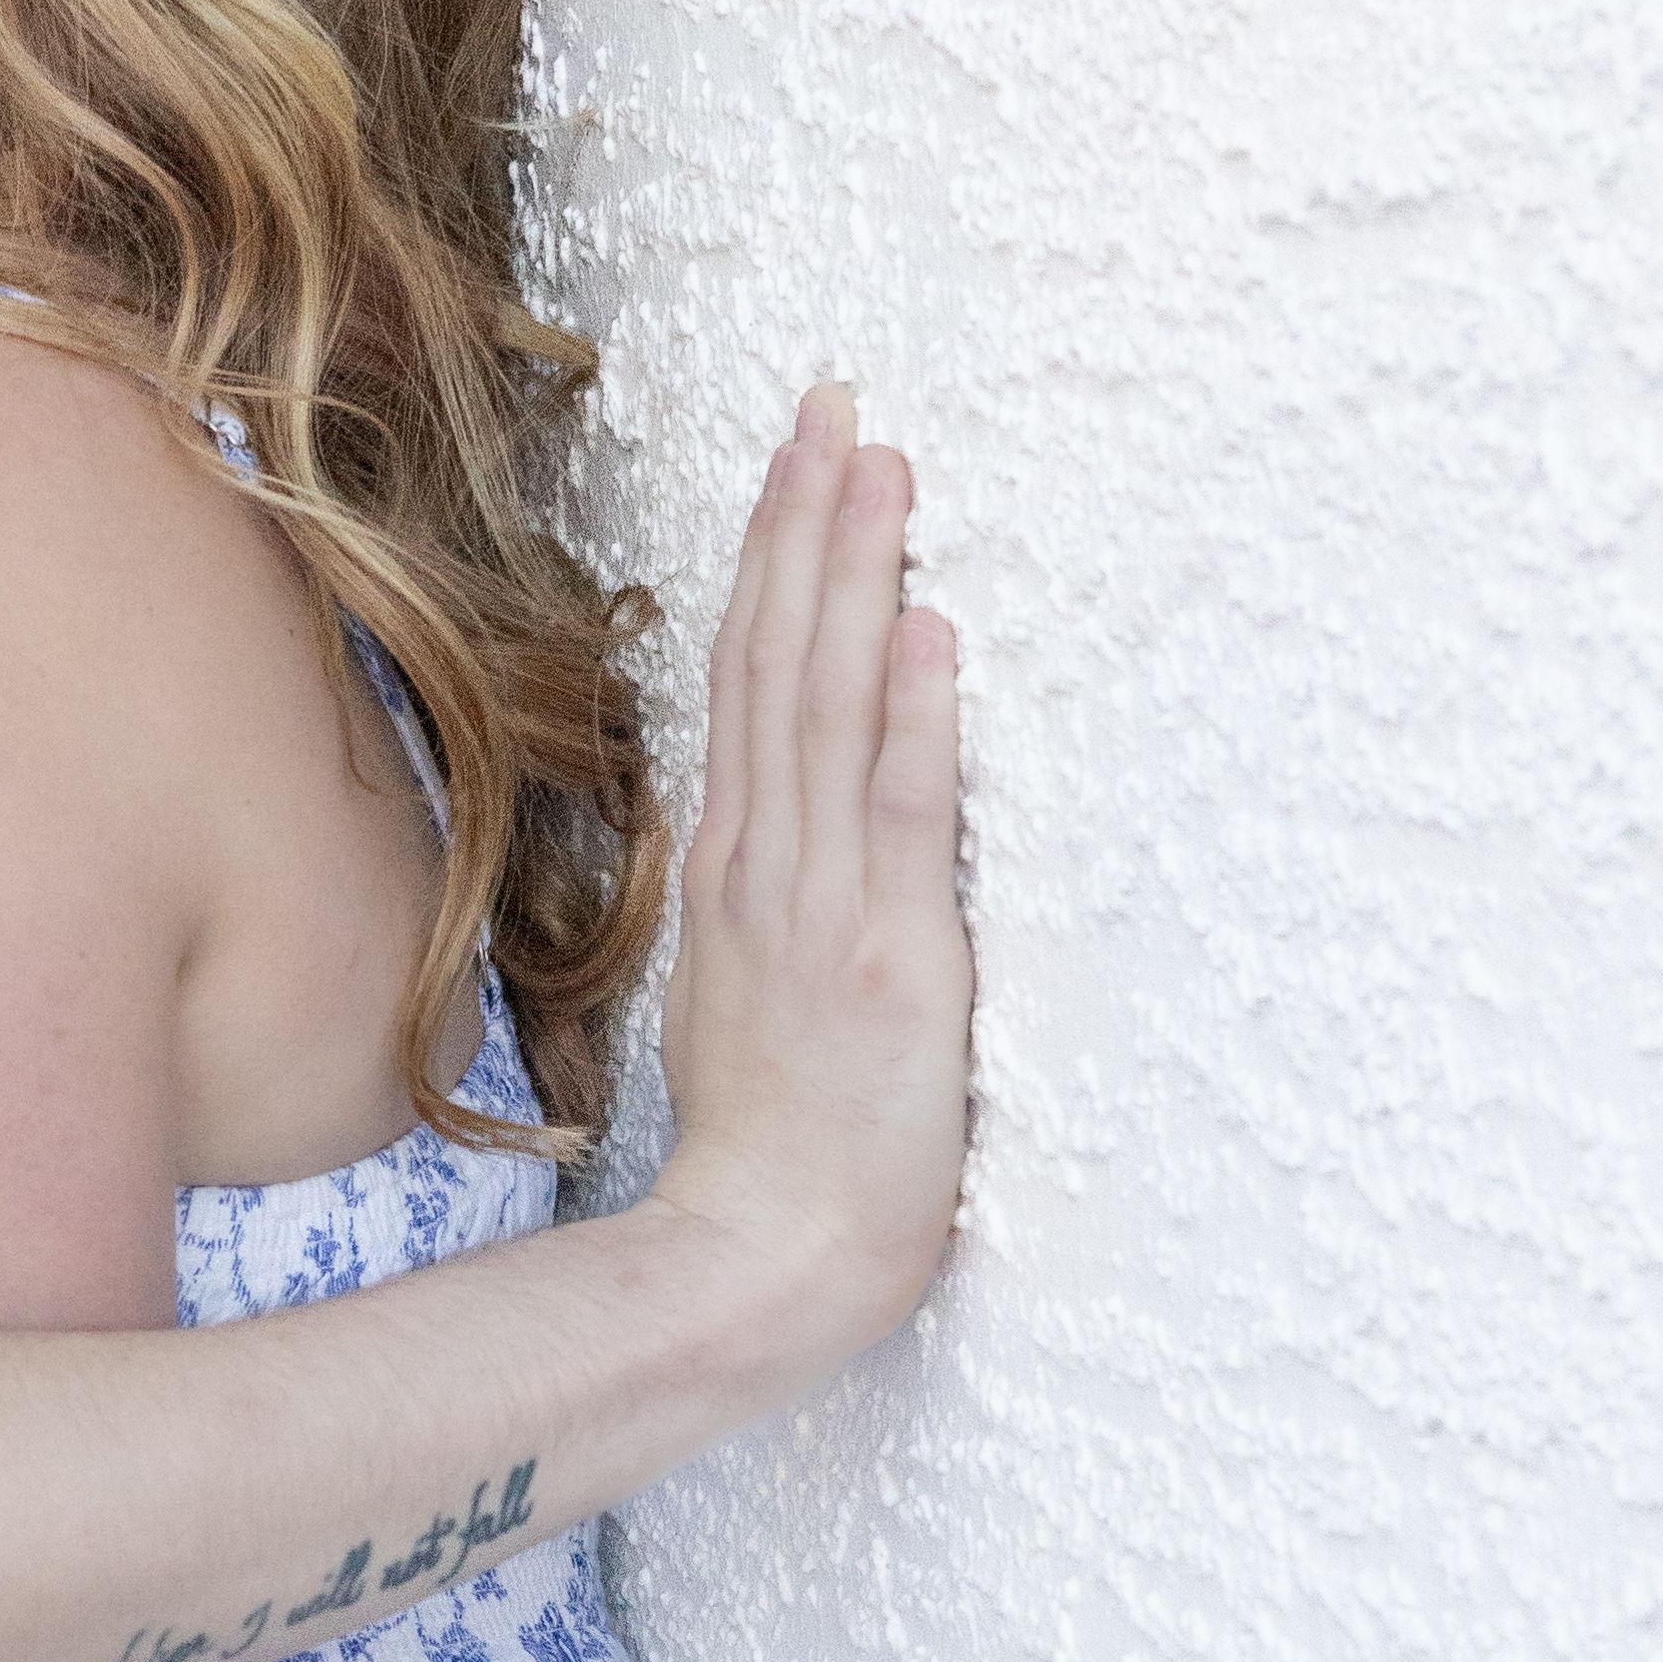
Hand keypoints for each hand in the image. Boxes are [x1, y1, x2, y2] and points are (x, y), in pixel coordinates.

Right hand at [646, 388, 970, 1384]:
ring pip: (824, 705)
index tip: (802, 458)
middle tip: (839, 404)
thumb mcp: (755, 999)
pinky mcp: (884, 956)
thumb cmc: (774, 1157)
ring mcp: (817, 904)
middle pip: (777, 658)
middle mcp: (764, 864)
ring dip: (853, 578)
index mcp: (736, 870)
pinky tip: (925, 630)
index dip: (774, 561)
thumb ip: (775, 902)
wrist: (758, 1257)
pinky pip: (895, 815)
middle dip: (807, 522)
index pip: (750, 680)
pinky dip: (909, 718)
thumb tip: (794, 828)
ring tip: (880, 466)